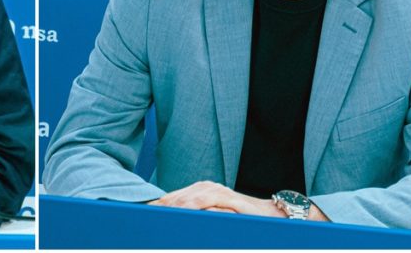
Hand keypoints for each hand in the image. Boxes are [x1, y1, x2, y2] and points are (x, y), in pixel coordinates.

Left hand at [149, 181, 283, 217]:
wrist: (269, 215)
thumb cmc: (240, 218)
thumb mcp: (215, 217)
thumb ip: (198, 216)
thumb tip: (174, 223)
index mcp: (199, 191)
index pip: (172, 198)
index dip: (157, 206)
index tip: (141, 214)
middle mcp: (205, 188)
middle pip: (175, 198)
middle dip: (160, 208)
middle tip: (144, 217)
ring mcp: (216, 191)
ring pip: (187, 199)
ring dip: (171, 207)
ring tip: (157, 216)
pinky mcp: (227, 198)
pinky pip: (205, 201)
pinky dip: (191, 206)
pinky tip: (181, 211)